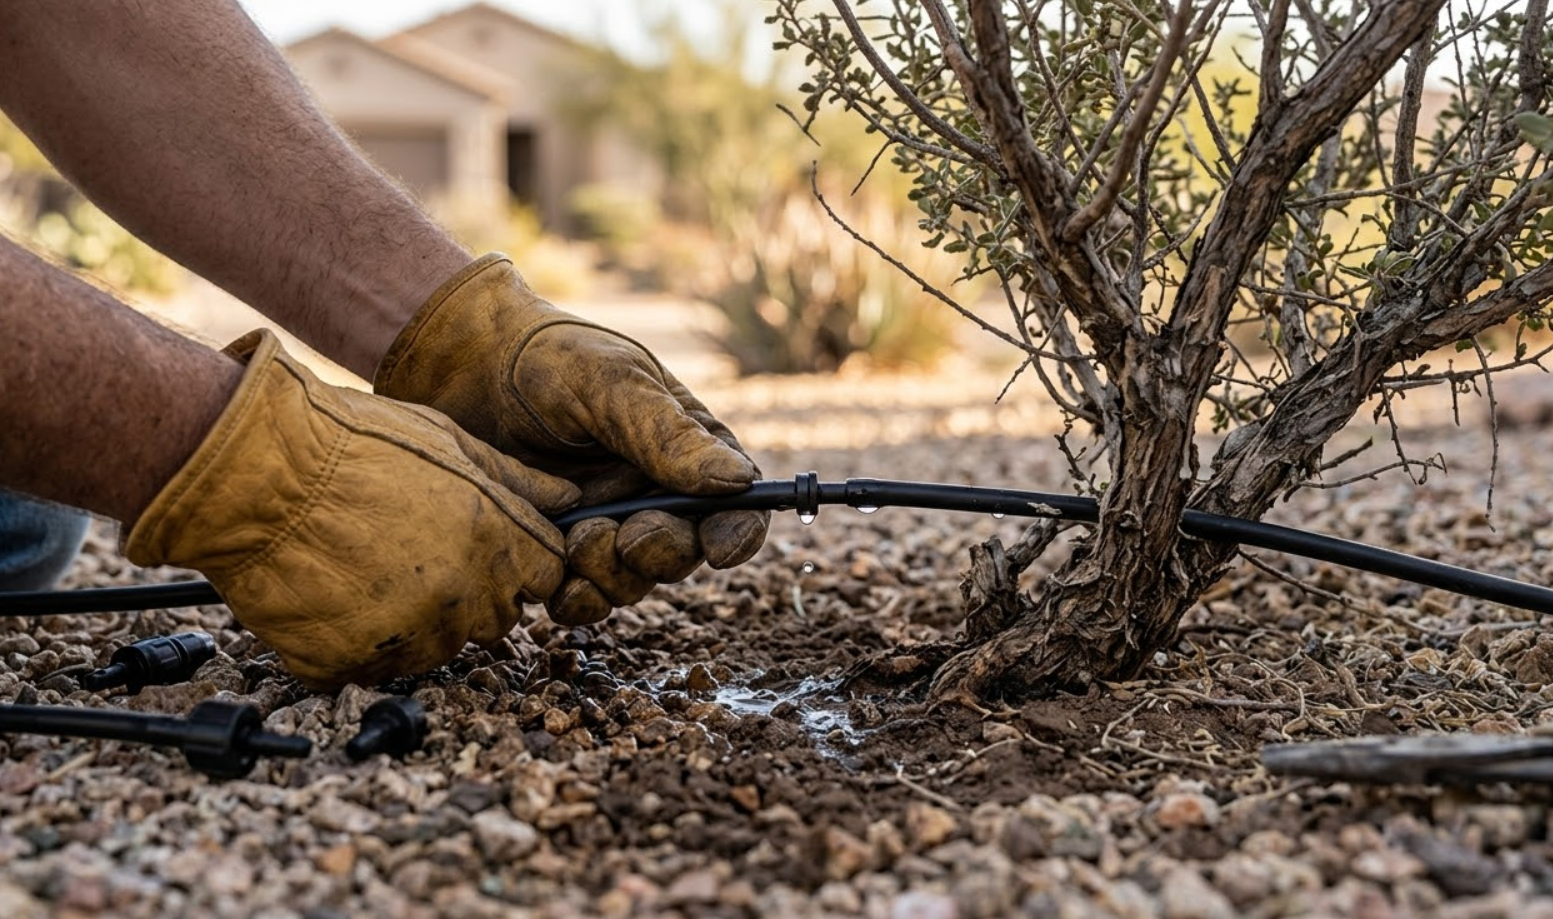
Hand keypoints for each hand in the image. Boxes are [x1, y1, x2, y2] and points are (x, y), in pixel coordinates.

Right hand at [126, 329, 577, 688]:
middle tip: (416, 557)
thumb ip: (516, 480)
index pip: (546, 578)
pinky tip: (332, 597)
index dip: (520, 565)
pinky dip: (354, 644)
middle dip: (471, 596)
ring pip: (436, 650)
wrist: (255, 472)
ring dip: (414, 624)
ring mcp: (405, 634)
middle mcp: (460, 595)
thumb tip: (569, 497)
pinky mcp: (348, 663)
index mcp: (494, 540)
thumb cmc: (348, 442)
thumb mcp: (449, 440)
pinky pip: (368, 668)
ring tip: (368, 571)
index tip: (491, 552)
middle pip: (496, 621)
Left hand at [374, 254, 769, 625]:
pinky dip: (576, 599)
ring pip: (633, 582)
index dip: (736, 534)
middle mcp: (653, 494)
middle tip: (629, 536)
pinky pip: (581, 595)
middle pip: (683, 554)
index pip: (732, 505)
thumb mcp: (614, 385)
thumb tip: (737, 481)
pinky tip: (558, 583)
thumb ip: (668, 435)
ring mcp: (606, 525)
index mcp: (686, 450)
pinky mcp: (557, 549)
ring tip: (580, 539)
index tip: (719, 550)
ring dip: (614, 576)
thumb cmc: (550, 358)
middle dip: (661, 554)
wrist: (465, 366)